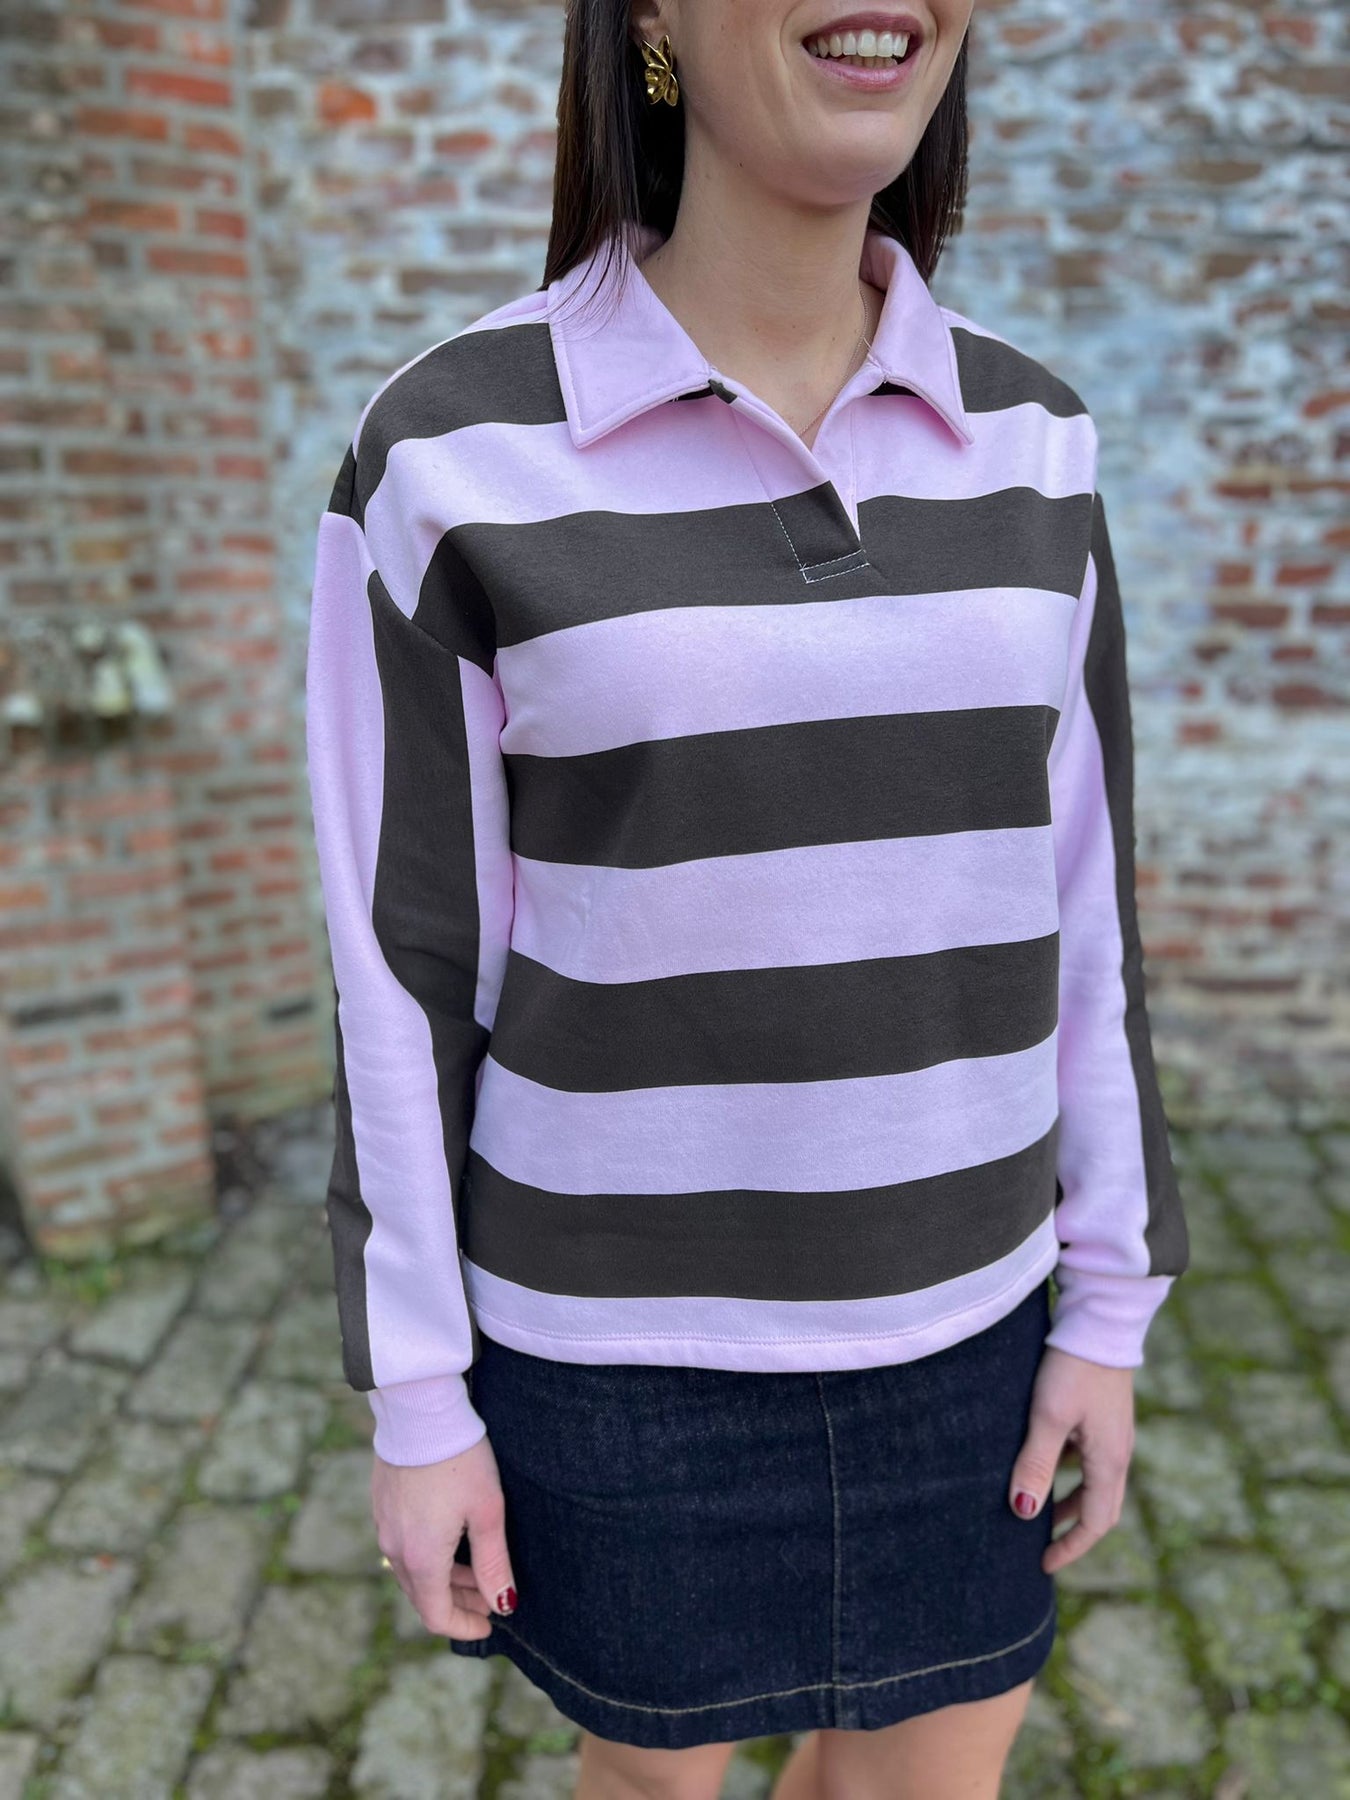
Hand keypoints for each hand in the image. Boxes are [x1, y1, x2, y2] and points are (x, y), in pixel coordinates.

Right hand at [372, 1432, 517, 1639]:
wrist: (419, 1409)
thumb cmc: (460, 1459)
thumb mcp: (487, 1511)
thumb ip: (493, 1563)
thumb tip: (503, 1604)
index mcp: (421, 1557)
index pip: (436, 1615)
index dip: (464, 1626)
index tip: (491, 1623)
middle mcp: (395, 1548)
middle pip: (423, 1595)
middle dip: (458, 1602)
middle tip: (491, 1596)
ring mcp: (384, 1525)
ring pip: (412, 1571)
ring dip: (443, 1578)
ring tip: (476, 1567)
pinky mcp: (382, 1504)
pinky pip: (402, 1545)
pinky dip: (427, 1555)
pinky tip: (451, 1538)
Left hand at [1006, 1345, 1134, 1574]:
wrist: (1100, 1319)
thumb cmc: (1073, 1367)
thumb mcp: (1049, 1417)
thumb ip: (1036, 1464)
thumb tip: (1024, 1513)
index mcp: (1110, 1460)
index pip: (1097, 1522)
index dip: (1072, 1547)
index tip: (1045, 1564)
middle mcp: (1118, 1451)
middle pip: (1101, 1506)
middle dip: (1072, 1529)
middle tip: (1040, 1546)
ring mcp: (1114, 1432)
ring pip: (1095, 1481)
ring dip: (1070, 1500)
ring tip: (1038, 1508)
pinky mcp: (1104, 1414)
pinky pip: (1090, 1457)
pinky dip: (1070, 1472)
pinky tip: (1046, 1461)